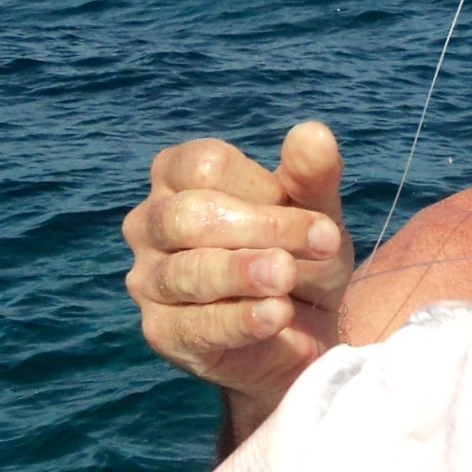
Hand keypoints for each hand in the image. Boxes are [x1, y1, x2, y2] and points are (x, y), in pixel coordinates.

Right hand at [124, 122, 352, 436]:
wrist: (304, 338)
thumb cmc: (301, 260)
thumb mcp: (316, 216)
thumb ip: (313, 178)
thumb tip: (314, 133)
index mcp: (177, 177)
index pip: (206, 166)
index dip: (265, 190)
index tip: (320, 221)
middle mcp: (149, 224)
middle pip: (190, 216)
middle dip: (262, 230)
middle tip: (323, 244)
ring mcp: (148, 280)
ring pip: (188, 271)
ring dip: (245, 272)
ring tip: (288, 277)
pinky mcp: (161, 333)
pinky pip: (195, 326)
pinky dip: (240, 319)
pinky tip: (277, 314)